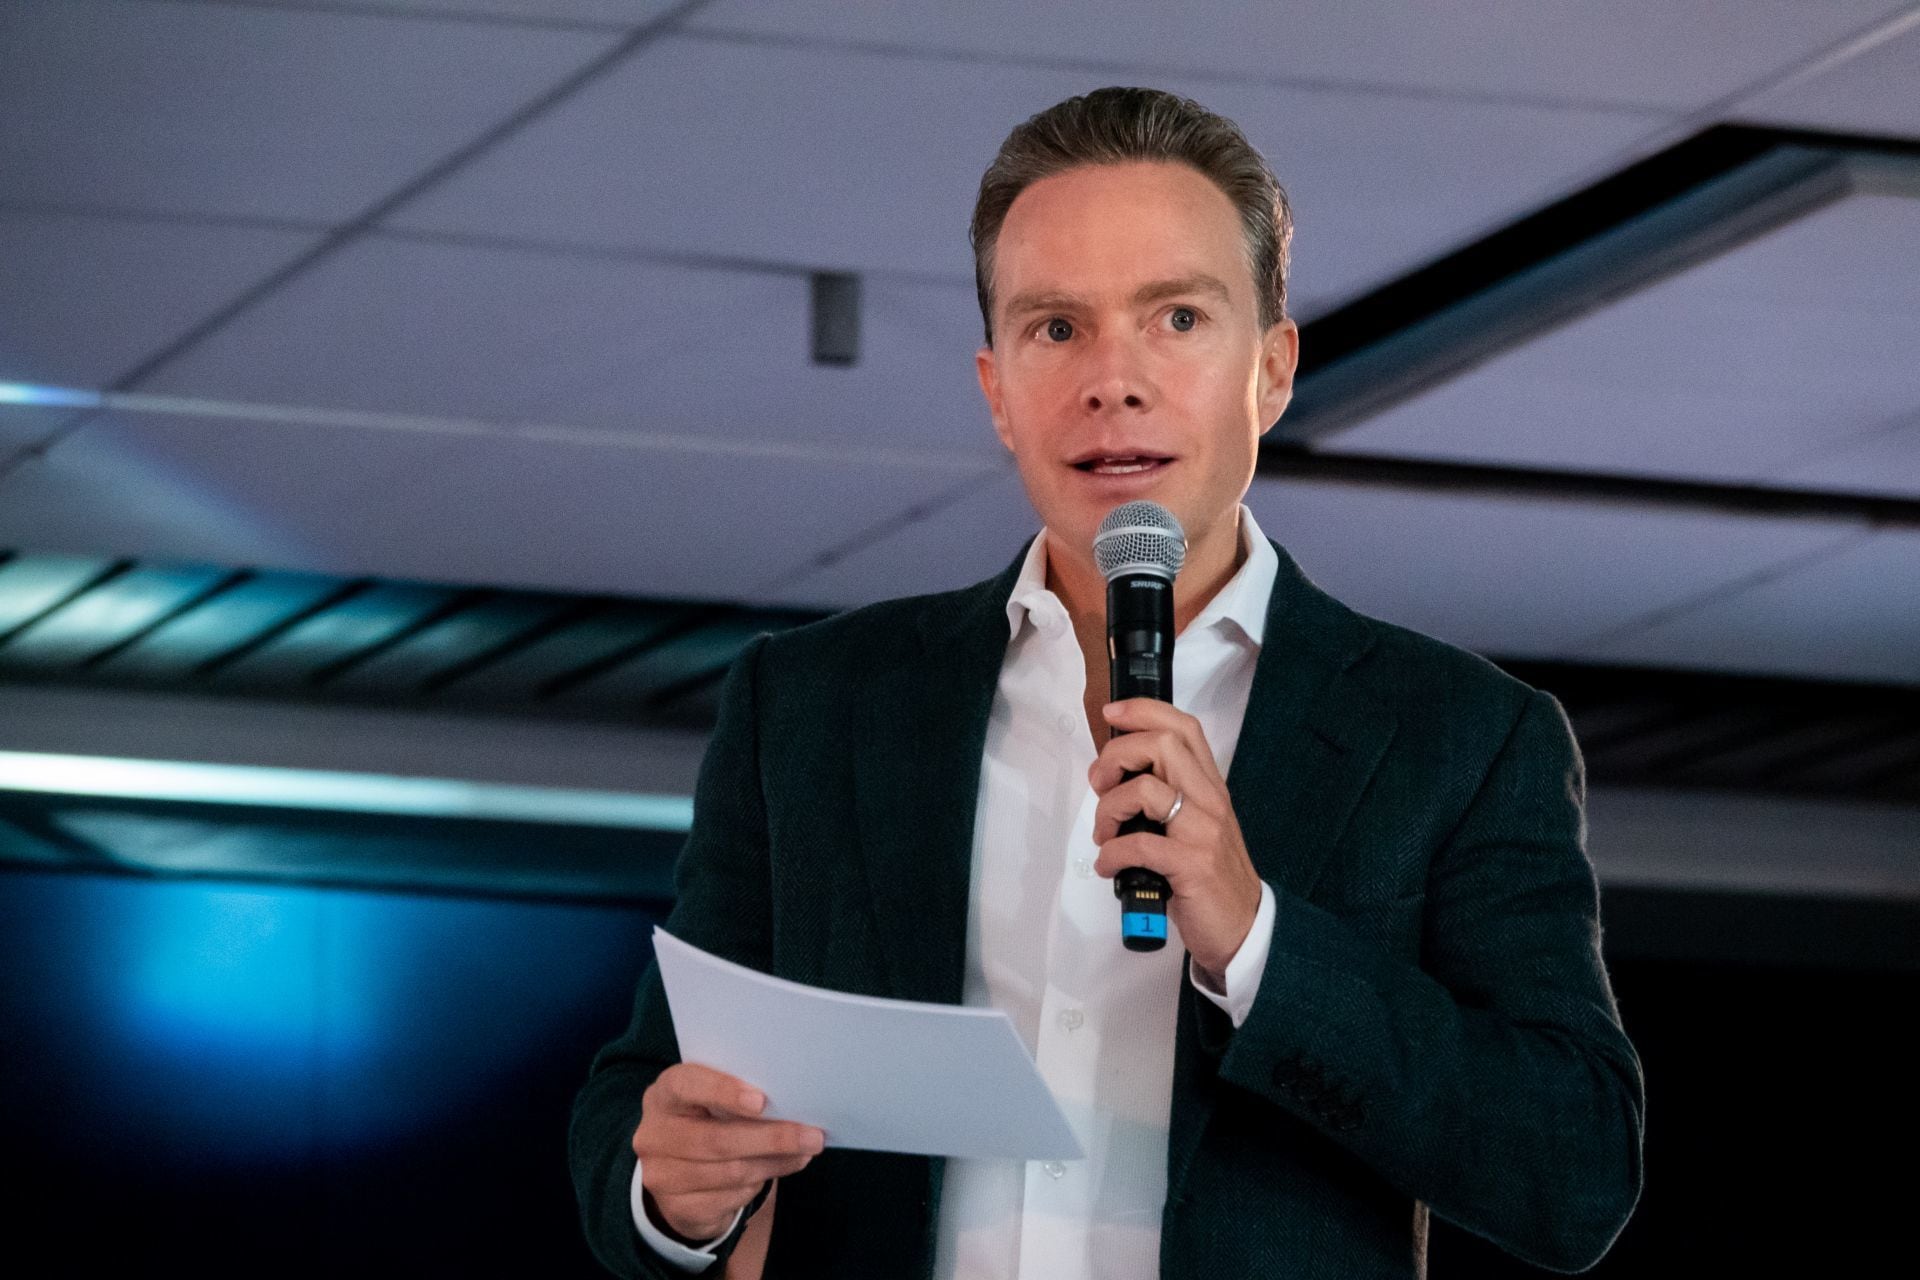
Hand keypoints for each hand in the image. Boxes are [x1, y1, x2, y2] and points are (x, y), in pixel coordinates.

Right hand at [632, 1063, 823, 1241]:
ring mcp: (661, 1175)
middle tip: (812, 1136)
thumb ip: (741, 1097)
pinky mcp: (677, 1208)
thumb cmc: (707, 1121)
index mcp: (665, 1094)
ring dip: (775, 1163)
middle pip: (717, 1139)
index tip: (761, 1101)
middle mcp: (654, 1134)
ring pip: (730, 1172)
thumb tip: (792, 1105)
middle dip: (772, 1138)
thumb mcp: (713, 1101)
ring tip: (804, 1153)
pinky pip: (729, 1198)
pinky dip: (759, 1185)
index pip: (688, 1086)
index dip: (723, 1092)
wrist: (679, 1172)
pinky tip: (777, 1170)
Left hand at [1090, 699, 1263, 980]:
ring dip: (1108, 810)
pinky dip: (1113, 854)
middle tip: (1100, 784)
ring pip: (1145, 791)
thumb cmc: (1210, 875)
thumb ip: (1168, 796)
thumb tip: (1116, 776)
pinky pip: (1139, 844)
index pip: (1184, 728)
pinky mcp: (1191, 866)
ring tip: (1104, 835)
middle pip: (1161, 746)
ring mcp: (1203, 832)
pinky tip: (1109, 866)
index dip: (1144, 711)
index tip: (1112, 714)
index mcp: (1209, 787)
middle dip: (1116, 757)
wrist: (1244, 927)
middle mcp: (1210, 801)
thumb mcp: (1196, 825)